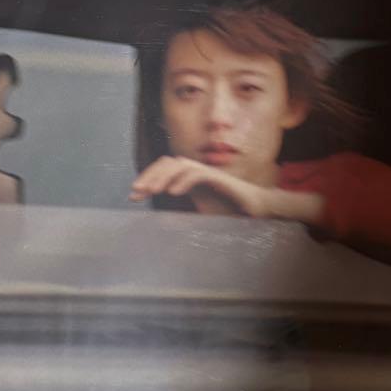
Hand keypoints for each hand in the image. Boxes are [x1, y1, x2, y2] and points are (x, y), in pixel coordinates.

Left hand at [130, 156, 268, 216]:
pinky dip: (183, 181)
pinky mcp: (219, 178)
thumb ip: (182, 215)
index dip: (147, 180)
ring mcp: (208, 173)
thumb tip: (160, 227)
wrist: (256, 209)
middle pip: (167, 163)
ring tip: (151, 191)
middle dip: (149, 176)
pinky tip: (173, 192)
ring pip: (180, 165)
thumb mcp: (199, 214)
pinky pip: (198, 174)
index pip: (163, 170)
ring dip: (163, 177)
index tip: (134, 196)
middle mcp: (196, 172)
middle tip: (136, 192)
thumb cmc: (229, 211)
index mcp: (189, 179)